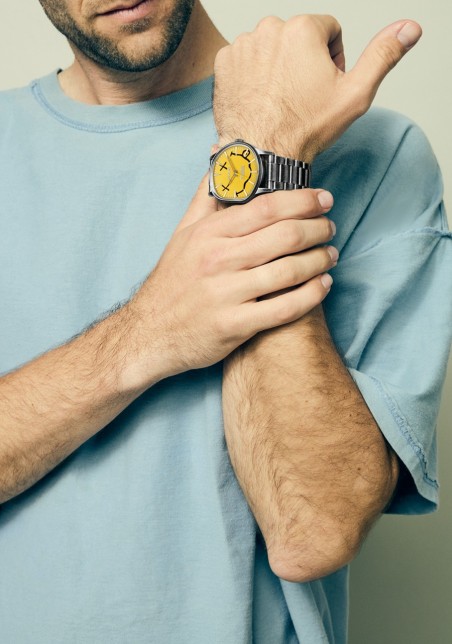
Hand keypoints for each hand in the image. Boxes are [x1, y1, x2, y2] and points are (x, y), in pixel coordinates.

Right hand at [124, 177, 336, 388]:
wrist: (149, 333)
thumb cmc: (172, 282)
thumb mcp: (183, 234)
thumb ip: (207, 195)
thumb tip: (220, 153)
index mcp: (208, 233)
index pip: (266, 207)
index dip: (303, 200)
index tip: (324, 199)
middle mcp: (217, 260)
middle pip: (284, 236)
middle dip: (317, 229)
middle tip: (330, 228)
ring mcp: (226, 294)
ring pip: (289, 271)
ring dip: (320, 260)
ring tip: (331, 255)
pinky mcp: (234, 326)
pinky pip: (284, 309)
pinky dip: (311, 295)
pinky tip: (323, 285)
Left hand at [213, 15, 421, 160]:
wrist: (262, 155)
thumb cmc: (305, 129)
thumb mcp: (355, 94)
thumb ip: (383, 55)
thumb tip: (409, 29)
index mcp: (303, 29)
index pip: (328, 30)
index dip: (332, 59)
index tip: (323, 86)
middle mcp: (269, 29)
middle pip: (297, 37)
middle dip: (303, 61)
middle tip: (302, 97)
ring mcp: (243, 46)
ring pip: (271, 48)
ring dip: (278, 67)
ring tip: (280, 100)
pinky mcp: (224, 63)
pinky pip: (246, 60)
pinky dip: (253, 75)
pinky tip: (260, 99)